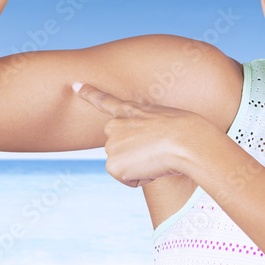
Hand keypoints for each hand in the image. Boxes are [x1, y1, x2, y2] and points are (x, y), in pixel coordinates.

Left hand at [71, 81, 211, 187]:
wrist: (187, 142)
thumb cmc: (188, 131)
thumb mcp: (166, 120)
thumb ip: (148, 129)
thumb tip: (144, 153)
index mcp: (130, 110)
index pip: (106, 101)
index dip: (89, 93)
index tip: (75, 85)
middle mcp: (114, 126)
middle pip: (121, 148)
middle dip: (136, 154)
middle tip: (157, 148)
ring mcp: (111, 145)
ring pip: (127, 166)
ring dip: (143, 166)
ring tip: (159, 155)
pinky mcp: (112, 165)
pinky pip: (130, 179)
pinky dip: (143, 178)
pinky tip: (153, 166)